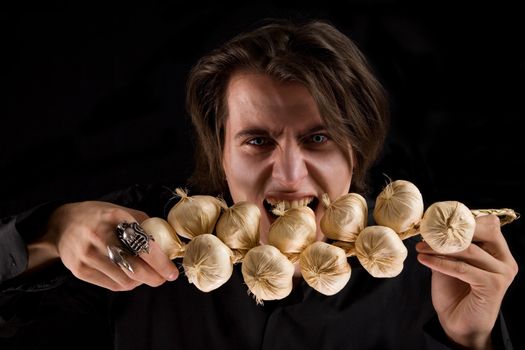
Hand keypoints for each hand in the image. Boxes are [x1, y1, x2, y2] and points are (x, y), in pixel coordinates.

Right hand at [31, 201, 178, 290]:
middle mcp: (99, 236)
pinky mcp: (80, 271)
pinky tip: (130, 277)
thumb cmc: (99, 217)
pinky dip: (127, 284)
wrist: (62, 225)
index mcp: (115, 217)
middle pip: (134, 268)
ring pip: (125, 281)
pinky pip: (112, 285)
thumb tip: (168, 242)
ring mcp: (88, 255)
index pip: (143, 244)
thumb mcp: (121, 211)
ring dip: (141, 282)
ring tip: (146, 275)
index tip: (172, 271)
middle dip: (155, 278)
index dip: (161, 262)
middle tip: (164, 278)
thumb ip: (144, 225)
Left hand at [416, 215, 517, 348]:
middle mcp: (505, 260)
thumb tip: (432, 227)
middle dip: (453, 230)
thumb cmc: (454, 292)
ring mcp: (502, 273)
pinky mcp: (493, 285)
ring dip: (440, 247)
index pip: (487, 224)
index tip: (436, 220)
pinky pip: (462, 268)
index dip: (463, 220)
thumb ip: (448, 246)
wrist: (457, 323)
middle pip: (483, 231)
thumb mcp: (449, 263)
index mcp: (498, 251)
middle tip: (428, 231)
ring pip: (469, 250)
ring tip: (420, 247)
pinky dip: (440, 262)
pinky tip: (424, 260)